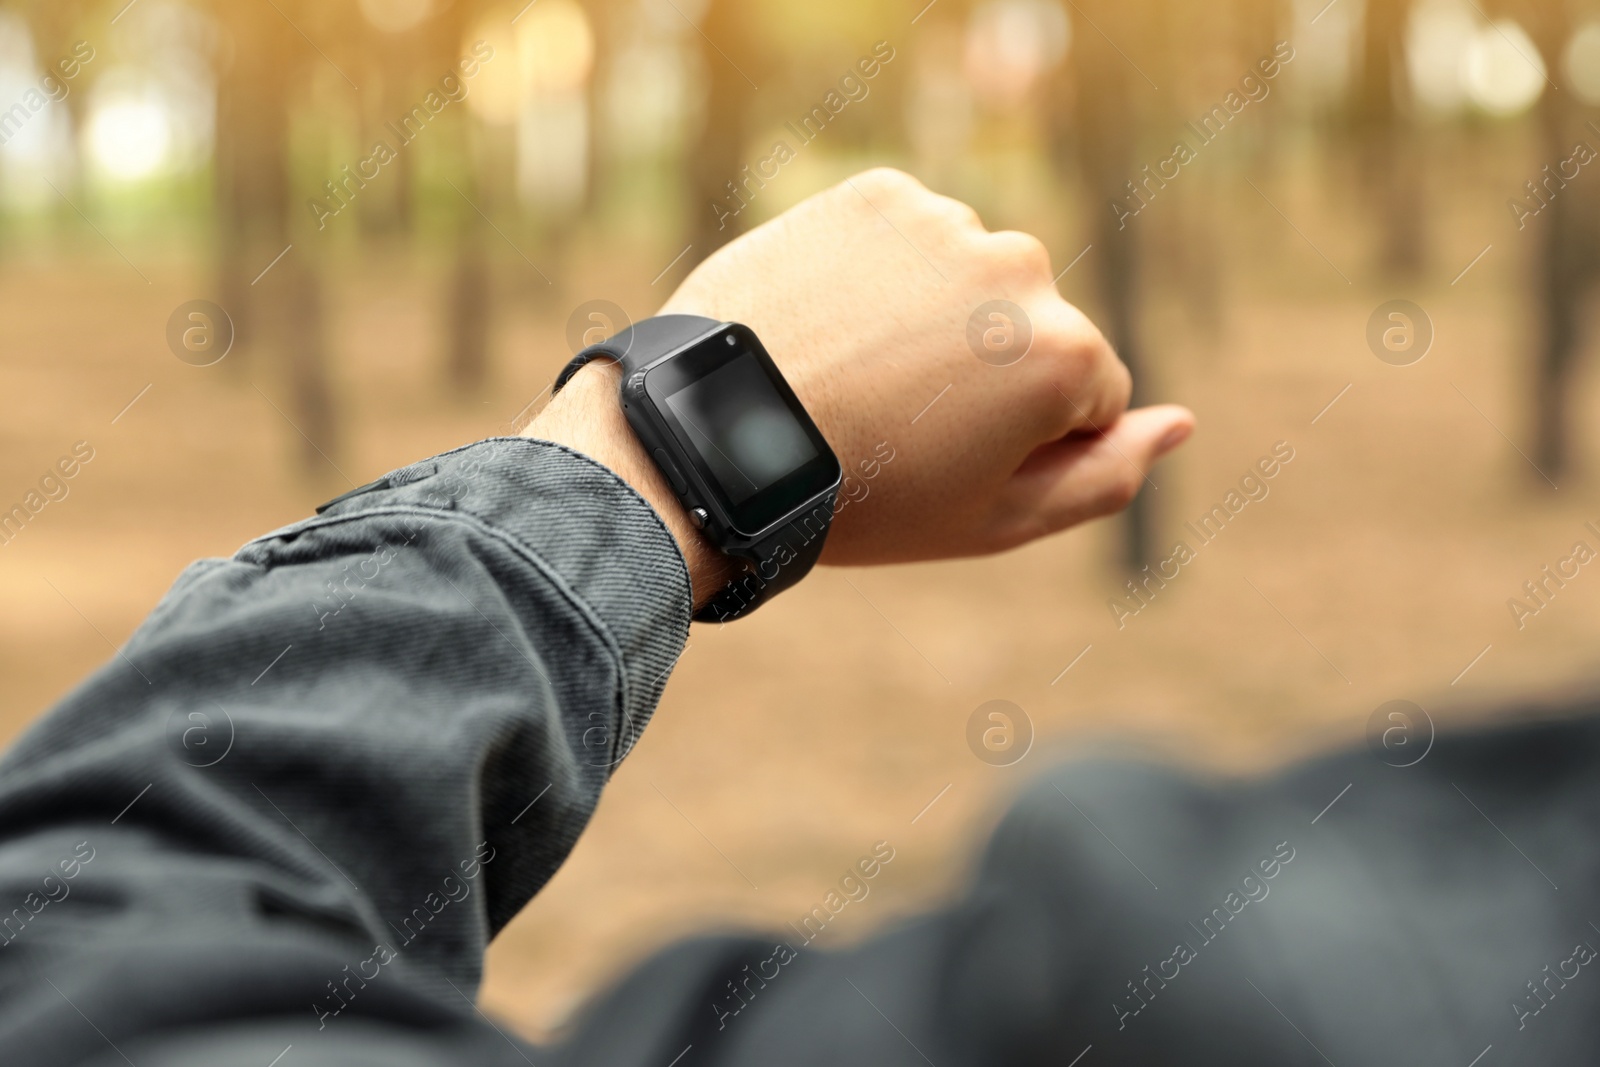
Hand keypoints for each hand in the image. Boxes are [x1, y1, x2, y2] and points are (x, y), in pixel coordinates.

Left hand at [660, 168, 1192, 565]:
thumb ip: (1106, 476)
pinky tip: (833, 322)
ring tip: (857, 373)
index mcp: (1065, 354)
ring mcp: (945, 223)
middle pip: (1036, 326)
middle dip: (988, 371)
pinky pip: (909, 238)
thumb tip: (1183, 422)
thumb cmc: (864, 497)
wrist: (717, 437)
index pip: (1094, 393)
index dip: (1027, 439)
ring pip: (971, 279)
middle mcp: (1021, 268)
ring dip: (935, 318)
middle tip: (898, 421)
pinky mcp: (876, 194)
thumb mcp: (996, 520)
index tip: (952, 459)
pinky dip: (882, 275)